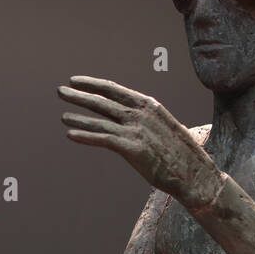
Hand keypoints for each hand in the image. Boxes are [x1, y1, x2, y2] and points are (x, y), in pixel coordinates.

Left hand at [58, 76, 221, 208]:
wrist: (194, 172)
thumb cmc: (180, 153)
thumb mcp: (164, 127)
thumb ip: (146, 120)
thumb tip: (134, 119)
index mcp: (149, 105)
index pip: (114, 89)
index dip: (92, 84)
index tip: (75, 81)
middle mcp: (140, 114)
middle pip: (102, 102)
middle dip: (79, 96)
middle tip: (60, 91)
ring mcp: (136, 130)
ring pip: (99, 120)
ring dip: (78, 117)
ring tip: (63, 115)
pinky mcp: (132, 148)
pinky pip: (103, 139)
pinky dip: (86, 136)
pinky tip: (70, 135)